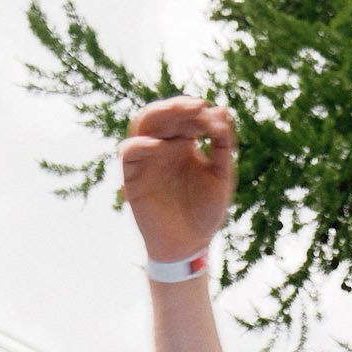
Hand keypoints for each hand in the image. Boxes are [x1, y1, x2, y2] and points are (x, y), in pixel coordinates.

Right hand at [121, 98, 237, 263]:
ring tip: (179, 113)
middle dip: (178, 106)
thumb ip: (223, 145)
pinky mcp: (132, 176)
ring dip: (159, 114)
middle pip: (163, 113)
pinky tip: (161, 145)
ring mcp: (147, 159)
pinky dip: (141, 144)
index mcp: (184, 143)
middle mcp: (164, 146)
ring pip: (142, 124)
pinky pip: (128, 152)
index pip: (185, 115)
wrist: (189, 246)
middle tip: (197, 105)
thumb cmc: (206, 212)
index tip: (211, 112)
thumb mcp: (221, 176)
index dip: (196, 110)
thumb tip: (223, 110)